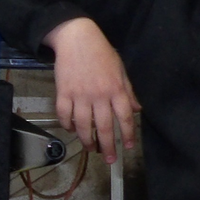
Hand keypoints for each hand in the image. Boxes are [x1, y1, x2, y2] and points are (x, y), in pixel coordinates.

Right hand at [46, 16, 138, 162]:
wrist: (77, 38)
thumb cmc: (101, 53)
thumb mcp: (120, 70)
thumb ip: (128, 91)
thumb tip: (136, 109)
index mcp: (116, 89)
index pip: (125, 117)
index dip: (128, 134)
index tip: (129, 146)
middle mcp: (99, 95)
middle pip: (105, 127)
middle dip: (108, 146)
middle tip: (109, 160)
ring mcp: (80, 95)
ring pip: (83, 125)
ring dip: (87, 140)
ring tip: (90, 148)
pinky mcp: (63, 92)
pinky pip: (64, 114)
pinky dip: (67, 125)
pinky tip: (71, 130)